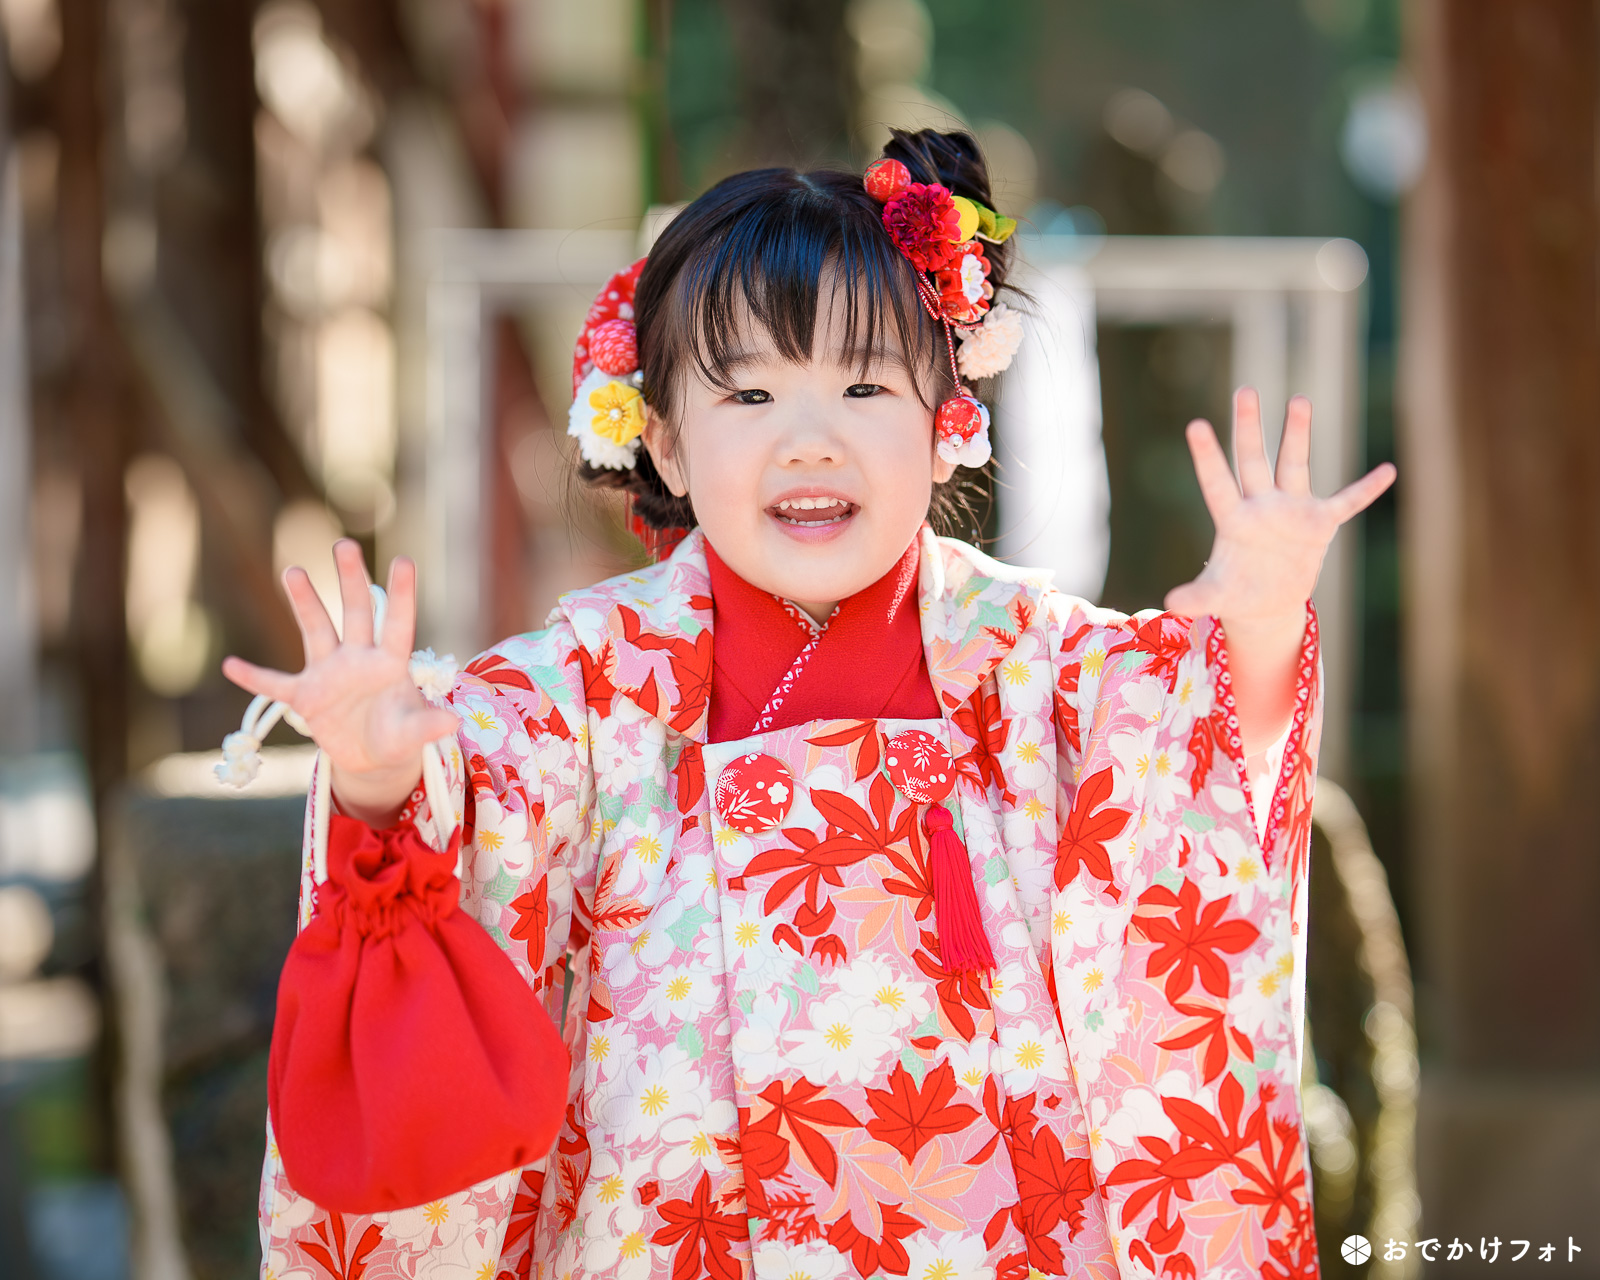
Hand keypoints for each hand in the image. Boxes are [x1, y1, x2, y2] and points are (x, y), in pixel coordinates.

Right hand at [222, 540, 456, 824]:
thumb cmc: (397, 736)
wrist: (372, 757)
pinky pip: (276, 686)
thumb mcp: (412, 735)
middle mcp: (359, 659)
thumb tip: (452, 724)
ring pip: (316, 631)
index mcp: (390, 664)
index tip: (404, 560)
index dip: (401, 595)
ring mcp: (329, 674)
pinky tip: (231, 666)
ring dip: (305, 603)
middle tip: (345, 544)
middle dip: (351, 580)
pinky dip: (255, 679)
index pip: (398, 623)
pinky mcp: (306, 697)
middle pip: (356, 613)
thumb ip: (427, 726)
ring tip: (293, 570)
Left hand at [1164, 388, 1395, 624]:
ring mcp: (1291, 510)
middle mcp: (1260, 505)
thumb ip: (1196, 597)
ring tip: (1299, 399)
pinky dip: (1366, 490)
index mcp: (1232, 519)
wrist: (1266, 603)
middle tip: (1245, 390)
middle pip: (1252, 460)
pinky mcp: (1319, 524)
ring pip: (1294, 465)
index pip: (1217, 483)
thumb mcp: (1216, 597)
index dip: (1207, 456)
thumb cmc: (1234, 593)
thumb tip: (1169, 604)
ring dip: (1298, 434)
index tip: (1195, 424)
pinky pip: (1347, 503)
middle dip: (1248, 427)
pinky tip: (1388, 471)